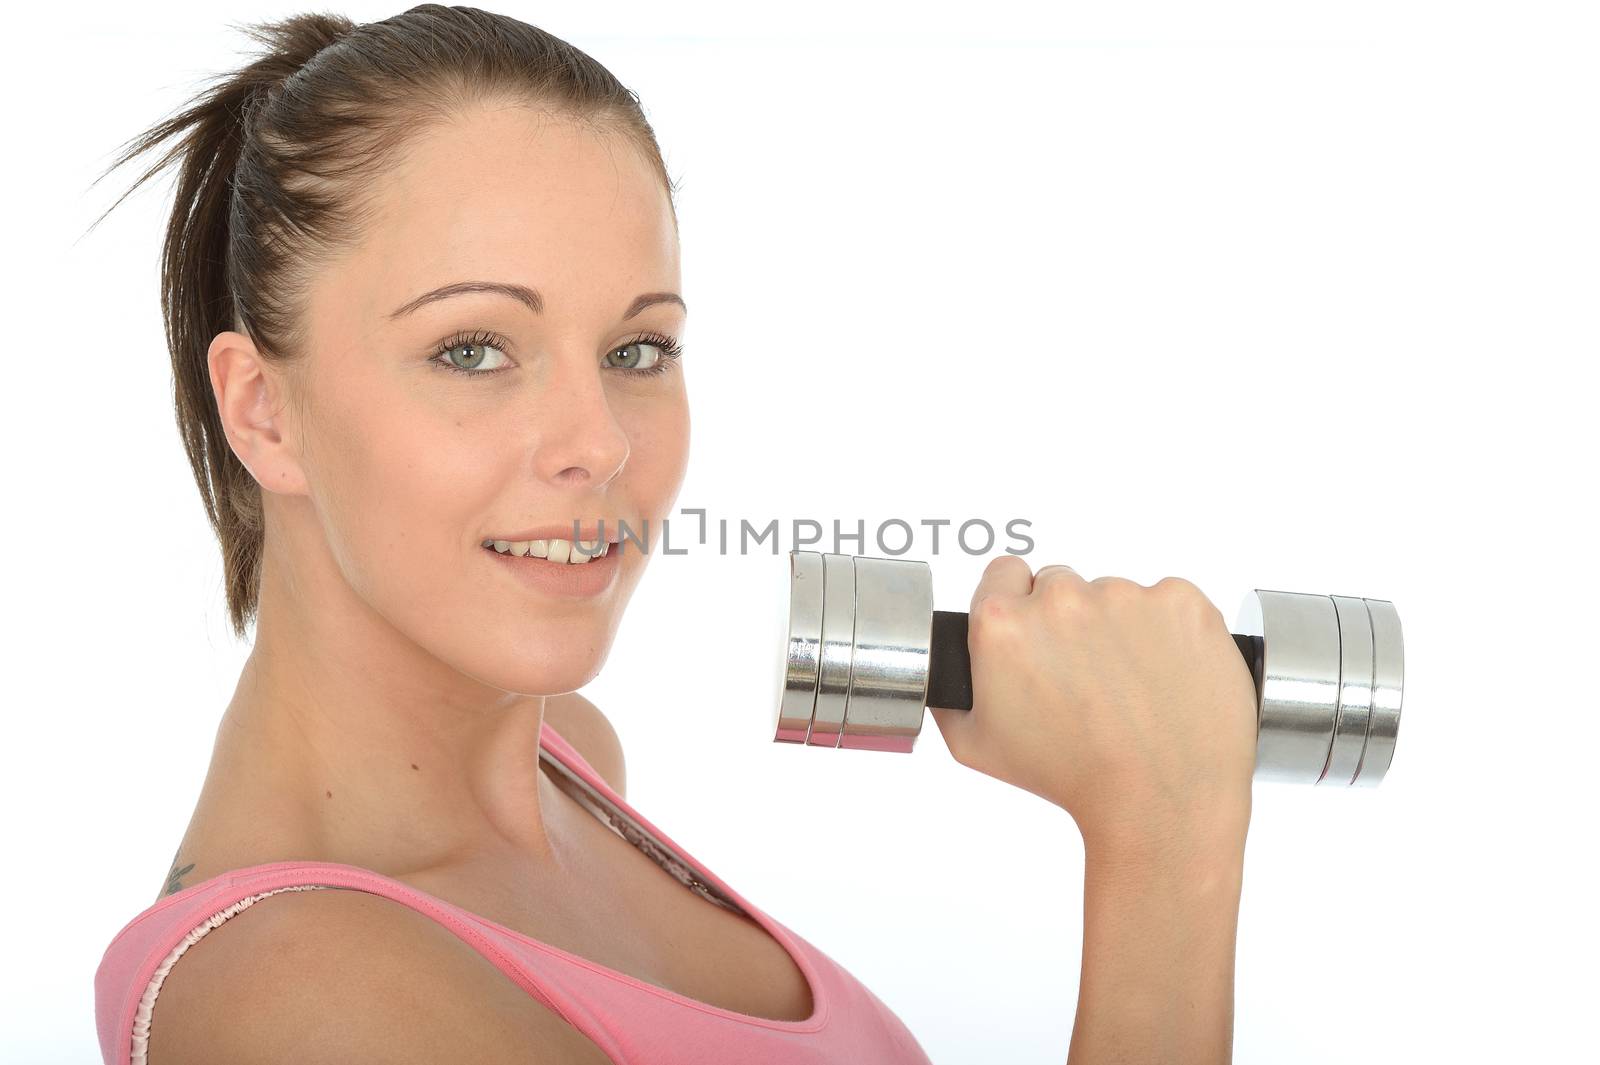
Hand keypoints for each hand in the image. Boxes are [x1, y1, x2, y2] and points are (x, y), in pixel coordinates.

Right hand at [928, 555, 1258, 856]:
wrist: (1162, 800)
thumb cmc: (1075, 778)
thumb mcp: (977, 747)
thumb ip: (952, 696)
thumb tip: (950, 674)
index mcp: (1004, 624)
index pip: (1003, 574)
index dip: (1018, 604)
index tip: (1035, 632)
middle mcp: (1062, 599)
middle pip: (1060, 584)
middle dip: (1068, 621)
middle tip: (1085, 675)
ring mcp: (1125, 596)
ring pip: (1116, 596)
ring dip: (1120, 628)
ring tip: (1130, 687)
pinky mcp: (1181, 602)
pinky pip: (1169, 601)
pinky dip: (1168, 631)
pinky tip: (1163, 676)